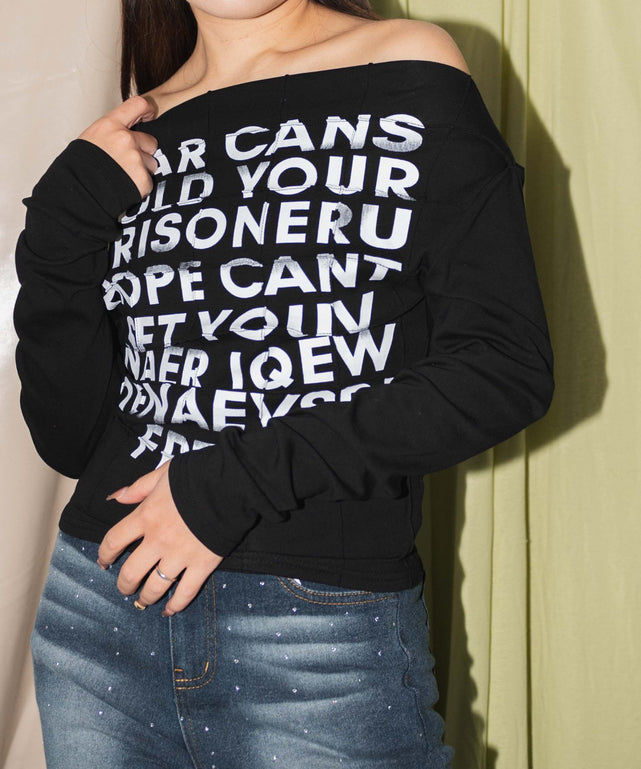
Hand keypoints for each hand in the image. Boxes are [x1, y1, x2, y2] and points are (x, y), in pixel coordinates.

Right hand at [78, 95, 158, 196]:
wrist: (78, 191)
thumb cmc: (81, 166)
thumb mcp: (92, 138)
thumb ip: (113, 132)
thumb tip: (130, 131)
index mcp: (111, 124)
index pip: (138, 105)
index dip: (148, 110)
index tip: (150, 116)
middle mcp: (125, 138)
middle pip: (151, 141)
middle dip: (144, 152)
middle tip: (126, 162)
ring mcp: (135, 159)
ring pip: (152, 163)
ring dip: (143, 170)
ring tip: (124, 176)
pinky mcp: (142, 178)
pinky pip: (149, 181)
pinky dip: (140, 186)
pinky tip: (125, 187)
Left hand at [98, 462, 222, 614]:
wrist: (232, 483)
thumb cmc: (198, 475)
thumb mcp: (164, 473)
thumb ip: (139, 487)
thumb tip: (116, 497)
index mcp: (146, 516)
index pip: (113, 541)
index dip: (104, 555)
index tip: (104, 562)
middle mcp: (158, 540)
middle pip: (131, 572)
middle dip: (124, 585)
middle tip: (125, 588)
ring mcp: (180, 555)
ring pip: (155, 587)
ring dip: (146, 597)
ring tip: (144, 601)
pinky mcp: (202, 565)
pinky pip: (186, 592)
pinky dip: (176, 605)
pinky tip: (170, 610)